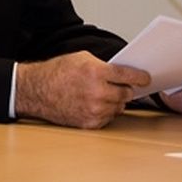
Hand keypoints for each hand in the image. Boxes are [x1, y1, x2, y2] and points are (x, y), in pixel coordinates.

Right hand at [16, 51, 150, 128]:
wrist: (35, 91)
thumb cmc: (55, 73)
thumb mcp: (80, 58)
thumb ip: (104, 66)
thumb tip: (122, 74)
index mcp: (96, 72)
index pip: (129, 76)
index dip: (140, 77)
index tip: (145, 78)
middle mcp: (97, 92)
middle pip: (126, 94)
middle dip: (123, 89)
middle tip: (115, 86)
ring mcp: (94, 110)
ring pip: (119, 107)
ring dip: (114, 102)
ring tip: (98, 95)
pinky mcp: (90, 123)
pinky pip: (108, 118)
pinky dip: (104, 112)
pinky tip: (92, 104)